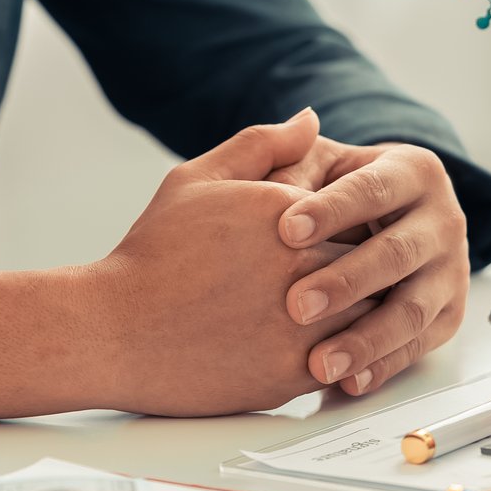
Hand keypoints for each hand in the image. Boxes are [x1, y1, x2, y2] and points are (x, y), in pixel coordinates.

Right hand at [92, 110, 377, 415]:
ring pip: (374, 312)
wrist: (114, 332)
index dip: (359, 221)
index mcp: (291, 212)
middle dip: (374, 266)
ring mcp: (303, 322)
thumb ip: (263, 146)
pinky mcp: (296, 372)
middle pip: (376, 261)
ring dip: (370, 311)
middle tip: (371, 273)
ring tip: (354, 309)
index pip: (362, 210)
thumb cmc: (154, 254)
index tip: (354, 231)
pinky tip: (334, 343)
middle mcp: (304, 265)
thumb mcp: (198, 181)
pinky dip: (352, 352)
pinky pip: (353, 360)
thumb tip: (311, 119)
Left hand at [267, 134, 469, 396]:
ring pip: (413, 309)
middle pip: (398, 254)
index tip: (286, 231)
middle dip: (347, 282)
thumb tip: (280, 175)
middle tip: (297, 305)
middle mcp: (443, 221)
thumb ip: (295, 162)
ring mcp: (450, 272)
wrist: (390, 218)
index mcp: (415, 173)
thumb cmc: (342, 191)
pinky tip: (349, 381)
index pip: (374, 190)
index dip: (332, 211)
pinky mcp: (448, 315)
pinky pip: (418, 346)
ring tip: (321, 362)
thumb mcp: (321, 164)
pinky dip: (382, 367)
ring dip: (367, 339)